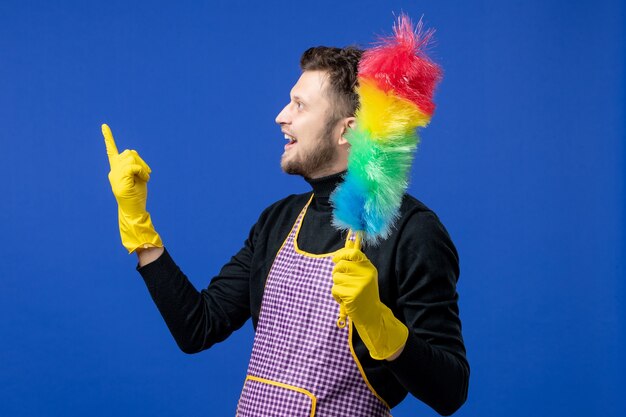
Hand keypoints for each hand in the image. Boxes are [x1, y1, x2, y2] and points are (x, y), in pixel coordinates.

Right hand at [103, 124, 162, 252]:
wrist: (135, 211)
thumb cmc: (138, 196)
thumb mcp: (138, 177)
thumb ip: (134, 164)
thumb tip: (131, 152)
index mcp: (116, 170)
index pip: (111, 152)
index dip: (108, 138)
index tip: (104, 126)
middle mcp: (113, 171)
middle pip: (129, 152)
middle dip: (141, 160)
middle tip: (146, 173)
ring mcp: (115, 176)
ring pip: (130, 157)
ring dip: (142, 166)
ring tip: (144, 178)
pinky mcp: (120, 180)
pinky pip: (132, 166)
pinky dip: (141, 171)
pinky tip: (145, 179)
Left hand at [332, 234, 407, 359]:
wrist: (372, 314)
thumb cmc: (365, 294)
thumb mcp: (365, 277)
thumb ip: (355, 265)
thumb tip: (339, 254)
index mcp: (369, 267)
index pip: (354, 253)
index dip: (342, 254)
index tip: (335, 258)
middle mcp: (365, 274)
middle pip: (341, 265)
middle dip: (336, 272)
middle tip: (341, 281)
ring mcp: (359, 284)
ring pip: (336, 277)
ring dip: (337, 285)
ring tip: (346, 292)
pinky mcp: (351, 295)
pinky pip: (334, 289)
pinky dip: (336, 295)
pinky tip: (344, 299)